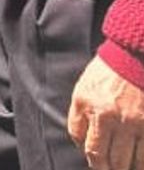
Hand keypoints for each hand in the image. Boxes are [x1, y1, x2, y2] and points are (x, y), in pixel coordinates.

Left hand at [68, 55, 143, 169]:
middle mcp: (106, 115)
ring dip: (123, 168)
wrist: (133, 58)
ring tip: (123, 167)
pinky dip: (139, 165)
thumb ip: (80, 116)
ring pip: (124, 161)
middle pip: (101, 157)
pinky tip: (137, 164)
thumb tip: (81, 145)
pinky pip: (143, 157)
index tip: (95, 161)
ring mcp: (130, 122)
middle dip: (104, 168)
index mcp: (87, 104)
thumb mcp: (84, 89)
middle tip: (108, 169)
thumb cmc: (107, 74)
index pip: (82, 142)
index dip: (88, 156)